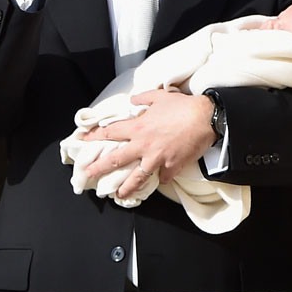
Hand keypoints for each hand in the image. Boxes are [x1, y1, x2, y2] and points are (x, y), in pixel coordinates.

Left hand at [82, 88, 215, 200]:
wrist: (206, 117)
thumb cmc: (183, 106)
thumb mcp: (159, 96)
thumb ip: (143, 98)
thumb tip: (133, 98)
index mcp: (138, 128)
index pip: (110, 133)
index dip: (95, 137)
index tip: (85, 142)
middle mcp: (144, 145)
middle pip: (116, 160)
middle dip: (99, 169)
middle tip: (88, 175)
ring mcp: (157, 158)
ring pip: (137, 177)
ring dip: (126, 188)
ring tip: (119, 195)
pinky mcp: (172, 167)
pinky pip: (163, 177)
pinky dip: (160, 179)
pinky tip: (157, 182)